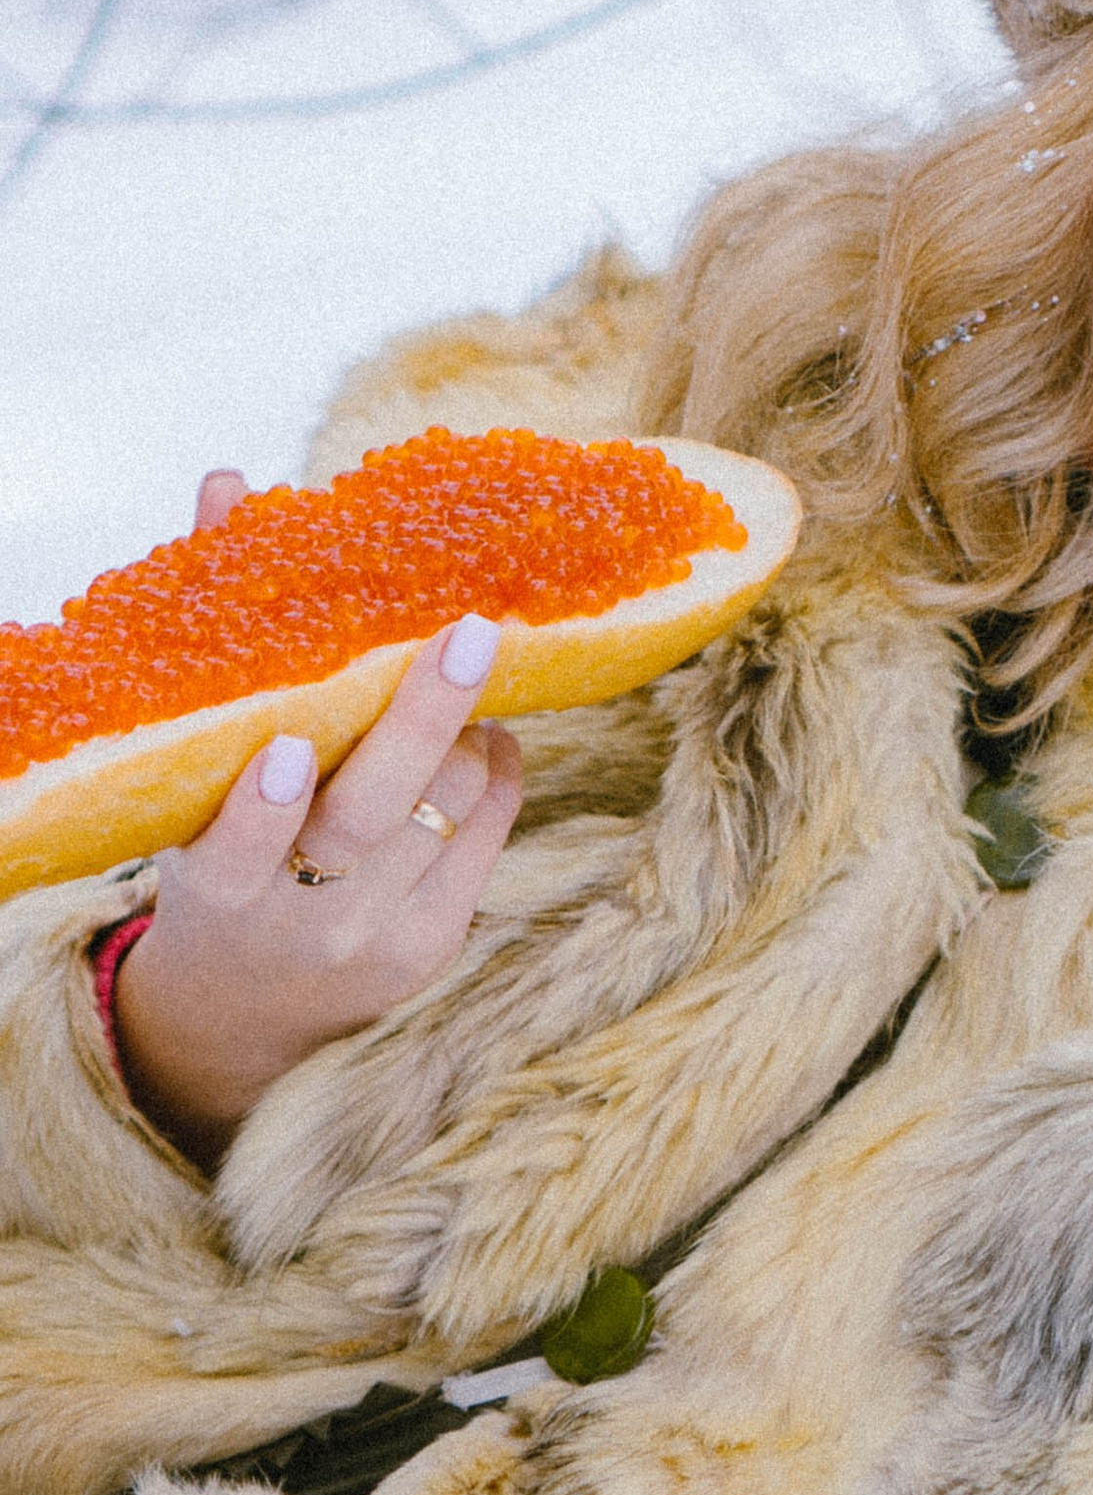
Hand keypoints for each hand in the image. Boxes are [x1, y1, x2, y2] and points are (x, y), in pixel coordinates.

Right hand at [112, 470, 524, 1166]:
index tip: (290, 746)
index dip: (263, 808)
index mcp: (215, 891)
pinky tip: (485, 731)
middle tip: (469, 632)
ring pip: (444, 812)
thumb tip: (230, 486)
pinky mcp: (438, 944)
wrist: (246, 1008)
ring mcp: (375, 941)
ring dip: (464, 732)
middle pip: (367, 821)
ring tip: (462, 672)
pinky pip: (489, 834)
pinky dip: (495, 768)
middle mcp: (295, 924)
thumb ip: (219, 634)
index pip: (234, 855)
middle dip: (422, 723)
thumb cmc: (220, 850)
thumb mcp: (194, 775)